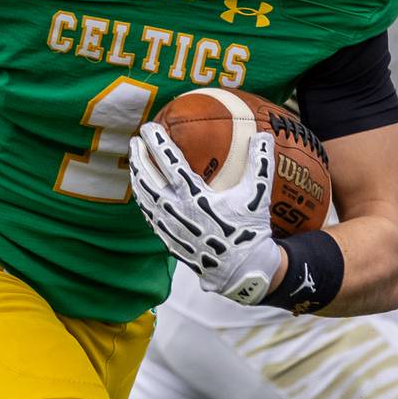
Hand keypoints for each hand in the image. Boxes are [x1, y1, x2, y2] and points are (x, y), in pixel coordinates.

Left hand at [128, 122, 280, 304]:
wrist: (242, 271)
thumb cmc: (250, 231)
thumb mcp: (258, 196)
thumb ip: (260, 163)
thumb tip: (263, 134)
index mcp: (196, 197)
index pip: (170, 163)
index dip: (158, 143)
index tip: (149, 127)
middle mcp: (178, 211)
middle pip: (148, 179)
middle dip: (139, 156)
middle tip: (135, 139)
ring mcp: (170, 228)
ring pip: (144, 197)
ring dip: (137, 176)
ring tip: (134, 160)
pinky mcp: (169, 241)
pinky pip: (148, 216)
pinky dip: (142, 199)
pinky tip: (141, 192)